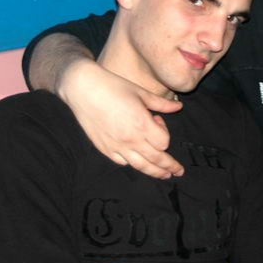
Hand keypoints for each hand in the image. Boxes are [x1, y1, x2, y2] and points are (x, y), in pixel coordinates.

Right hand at [60, 58, 184, 177]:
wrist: (83, 89)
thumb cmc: (113, 86)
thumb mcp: (141, 93)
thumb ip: (161, 104)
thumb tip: (179, 107)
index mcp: (142, 124)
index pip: (163, 142)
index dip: (165, 132)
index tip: (157, 119)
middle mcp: (131, 139)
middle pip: (156, 159)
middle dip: (169, 166)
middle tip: (179, 171)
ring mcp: (116, 146)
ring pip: (140, 165)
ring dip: (155, 172)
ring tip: (164, 175)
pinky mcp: (104, 148)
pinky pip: (122, 162)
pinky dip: (132, 163)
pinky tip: (137, 161)